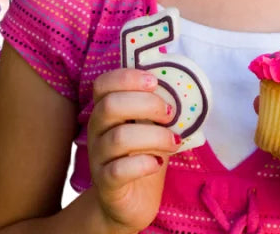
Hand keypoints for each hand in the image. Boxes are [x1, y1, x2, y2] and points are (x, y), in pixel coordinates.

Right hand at [87, 68, 179, 232]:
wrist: (128, 203)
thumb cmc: (142, 157)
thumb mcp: (150, 128)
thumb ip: (157, 110)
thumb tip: (182, 89)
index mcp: (105, 111)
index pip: (103, 84)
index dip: (127, 77)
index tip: (154, 81)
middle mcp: (97, 130)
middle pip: (110, 106)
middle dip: (146, 104)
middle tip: (169, 114)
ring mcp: (98, 157)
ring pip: (119, 138)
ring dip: (154, 136)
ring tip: (174, 142)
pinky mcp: (106, 184)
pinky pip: (119, 170)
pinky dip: (143, 164)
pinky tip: (158, 164)